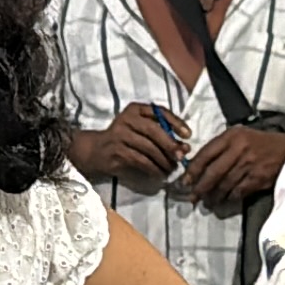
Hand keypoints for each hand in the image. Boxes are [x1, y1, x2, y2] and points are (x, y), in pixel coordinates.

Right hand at [71, 105, 186, 188]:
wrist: (96, 150)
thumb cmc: (123, 138)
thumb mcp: (139, 129)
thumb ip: (160, 133)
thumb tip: (184, 147)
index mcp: (134, 109)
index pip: (159, 111)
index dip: (176, 122)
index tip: (188, 135)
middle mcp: (126, 119)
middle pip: (153, 130)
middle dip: (170, 144)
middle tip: (181, 157)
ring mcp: (119, 135)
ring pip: (148, 148)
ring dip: (163, 161)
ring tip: (171, 169)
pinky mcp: (117, 152)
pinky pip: (141, 161)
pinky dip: (153, 169)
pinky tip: (159, 174)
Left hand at [181, 126, 284, 212]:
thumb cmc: (260, 143)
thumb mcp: (240, 136)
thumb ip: (220, 148)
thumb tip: (197, 167)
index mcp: (232, 136)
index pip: (205, 154)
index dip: (192, 170)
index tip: (184, 181)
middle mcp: (239, 149)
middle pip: (213, 172)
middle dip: (200, 187)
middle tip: (192, 197)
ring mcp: (250, 164)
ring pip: (224, 184)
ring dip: (213, 196)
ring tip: (207, 202)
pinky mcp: (259, 178)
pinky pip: (238, 191)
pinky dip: (229, 198)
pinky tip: (225, 201)